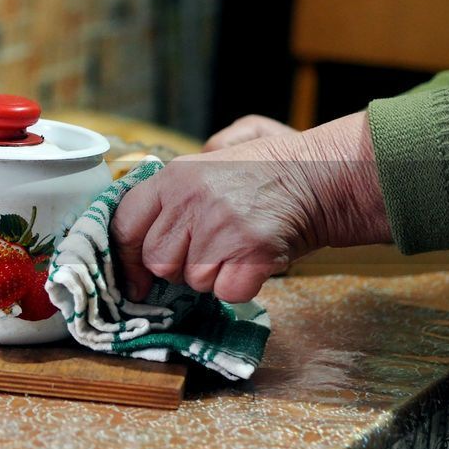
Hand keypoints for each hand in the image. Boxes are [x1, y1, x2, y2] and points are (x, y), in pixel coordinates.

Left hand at [112, 113, 389, 302]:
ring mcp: (219, 227)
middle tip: (209, 251)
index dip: (125, 257)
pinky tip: (253, 262)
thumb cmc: (267, 170)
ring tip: (237, 248)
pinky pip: (225, 292)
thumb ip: (174, 183)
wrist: (324, 175)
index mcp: (173, 177)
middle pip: (157, 261)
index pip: (124, 224)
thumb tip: (142, 224)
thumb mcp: (212, 156)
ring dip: (214, 276)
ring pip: (192, 281)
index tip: (134, 277)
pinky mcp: (249, 253)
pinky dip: (241, 286)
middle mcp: (190, 200)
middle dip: (178, 267)